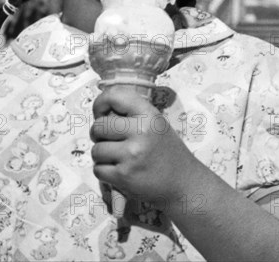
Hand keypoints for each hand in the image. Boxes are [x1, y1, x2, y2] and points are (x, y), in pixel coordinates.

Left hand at [90, 85, 196, 205]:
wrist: (183, 183)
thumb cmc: (165, 150)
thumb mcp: (155, 122)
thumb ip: (131, 114)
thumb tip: (99, 112)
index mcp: (148, 114)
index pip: (114, 96)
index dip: (100, 103)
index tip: (100, 113)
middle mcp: (140, 132)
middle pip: (98, 126)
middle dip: (98, 134)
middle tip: (109, 139)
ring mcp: (131, 155)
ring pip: (96, 150)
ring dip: (101, 155)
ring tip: (116, 157)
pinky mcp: (124, 176)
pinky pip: (98, 169)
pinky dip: (104, 171)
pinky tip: (118, 170)